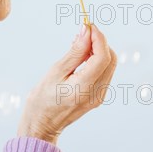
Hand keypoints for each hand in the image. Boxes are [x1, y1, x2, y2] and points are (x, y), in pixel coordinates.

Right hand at [17, 23, 116, 143]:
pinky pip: (104, 72)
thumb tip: (87, 31)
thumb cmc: (42, 99)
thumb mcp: (56, 71)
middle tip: (83, 33)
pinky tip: (82, 57)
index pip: (103, 57)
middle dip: (100, 42)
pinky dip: (96, 60)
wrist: (41, 126)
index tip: (88, 26)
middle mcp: (96, 94)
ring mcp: (100, 97)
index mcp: (84, 88)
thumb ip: (75, 51)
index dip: (99, 38)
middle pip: (110, 59)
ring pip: (109, 65)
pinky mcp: (99, 97)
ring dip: (98, 50)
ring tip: (79, 45)